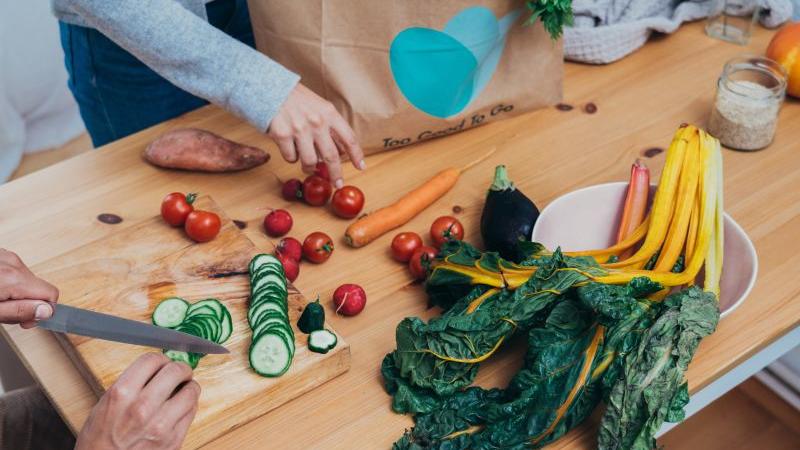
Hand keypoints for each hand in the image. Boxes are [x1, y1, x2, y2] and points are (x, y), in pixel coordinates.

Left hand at [0, 249, 58, 327]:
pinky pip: (16, 272)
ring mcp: (8, 257)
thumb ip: (20, 311)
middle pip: (39, 288)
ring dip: (18, 292)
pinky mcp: (3, 255)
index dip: (44, 311)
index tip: (27, 319)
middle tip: (7, 312)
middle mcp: (14, 264)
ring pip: (28, 280)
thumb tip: (47, 311)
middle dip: (27, 302)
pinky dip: (10, 282)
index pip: (51, 294)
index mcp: (15, 279)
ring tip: (0, 298)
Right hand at [76, 353, 200, 449]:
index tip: (162, 362)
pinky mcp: (173, 440)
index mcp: (121, 394)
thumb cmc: (99, 439)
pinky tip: (182, 406)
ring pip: (190, 391)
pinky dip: (190, 405)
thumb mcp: (106, 405)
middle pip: (175, 371)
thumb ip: (131, 384)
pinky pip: (192, 412)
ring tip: (184, 388)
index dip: (160, 359)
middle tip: (179, 371)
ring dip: (189, 386)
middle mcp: (142, 408)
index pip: (152, 360)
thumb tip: (156, 368)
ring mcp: (160, 426)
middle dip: (180, 368)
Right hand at [268, 83, 365, 187]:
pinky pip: (291, 158)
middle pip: (332, 156)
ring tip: (306, 163)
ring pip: (310, 161)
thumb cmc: (297, 100)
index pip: (349, 138)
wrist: (270, 88)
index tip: (361, 166)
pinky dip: (291, 157)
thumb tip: (342, 153)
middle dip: (336, 174)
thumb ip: (331, 128)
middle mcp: (317, 122)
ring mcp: (299, 129)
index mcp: (329, 114)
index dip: (357, 155)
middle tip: (337, 183)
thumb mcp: (320, 107)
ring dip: (309, 166)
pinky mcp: (282, 135)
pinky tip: (289, 147)